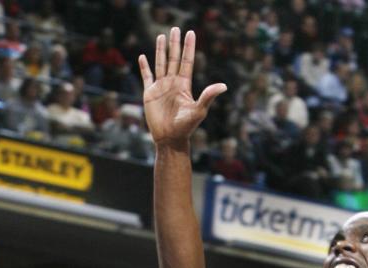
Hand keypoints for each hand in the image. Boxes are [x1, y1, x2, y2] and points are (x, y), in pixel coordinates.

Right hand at [139, 27, 226, 146]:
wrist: (170, 139)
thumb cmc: (186, 127)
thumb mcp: (199, 110)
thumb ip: (209, 96)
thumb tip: (224, 85)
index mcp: (184, 85)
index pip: (187, 61)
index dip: (189, 47)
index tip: (191, 33)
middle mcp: (173, 83)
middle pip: (173, 58)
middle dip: (174, 43)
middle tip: (175, 28)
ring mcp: (161, 87)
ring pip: (160, 64)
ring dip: (160, 50)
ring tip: (161, 36)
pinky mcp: (149, 93)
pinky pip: (146, 77)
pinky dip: (144, 67)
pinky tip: (143, 56)